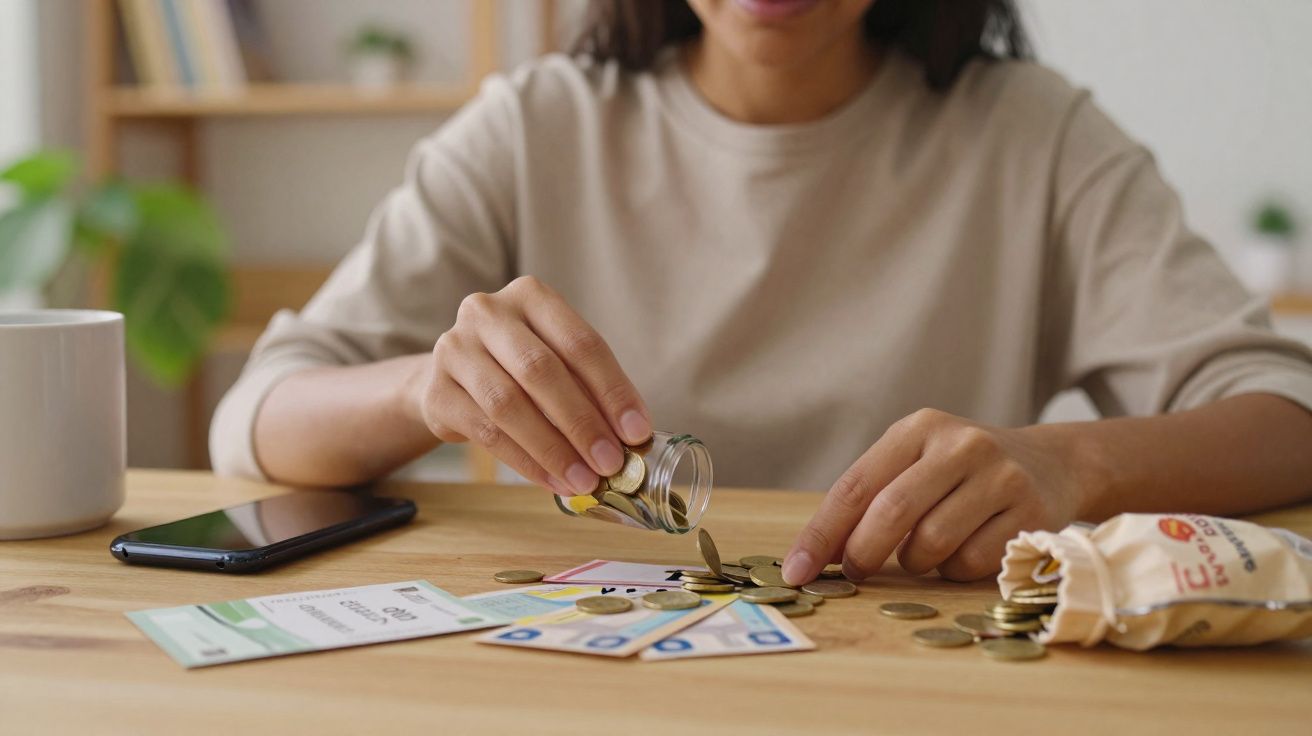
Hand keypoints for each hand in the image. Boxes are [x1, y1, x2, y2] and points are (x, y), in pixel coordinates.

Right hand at [409, 275, 651, 495]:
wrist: (453, 377)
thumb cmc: (519, 368)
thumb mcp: (557, 361)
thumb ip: (589, 388)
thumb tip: (631, 437)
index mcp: (530, 295)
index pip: (580, 343)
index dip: (613, 390)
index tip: (637, 431)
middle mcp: (487, 312)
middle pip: (541, 371)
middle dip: (582, 422)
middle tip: (610, 462)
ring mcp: (454, 349)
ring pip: (509, 404)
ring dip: (553, 449)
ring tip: (584, 480)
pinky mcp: (436, 391)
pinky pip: (486, 432)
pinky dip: (525, 461)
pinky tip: (553, 481)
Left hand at [782, 409, 1086, 583]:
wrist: (1051, 463)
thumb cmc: (961, 472)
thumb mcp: (915, 463)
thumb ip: (869, 497)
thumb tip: (815, 553)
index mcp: (918, 428)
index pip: (855, 485)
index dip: (821, 534)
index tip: (797, 571)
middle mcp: (960, 444)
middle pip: (891, 513)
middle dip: (862, 553)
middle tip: (854, 572)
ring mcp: (1000, 476)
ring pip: (931, 544)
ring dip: (915, 563)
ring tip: (924, 550)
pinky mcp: (1030, 511)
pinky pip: (970, 562)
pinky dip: (954, 570)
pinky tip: (965, 549)